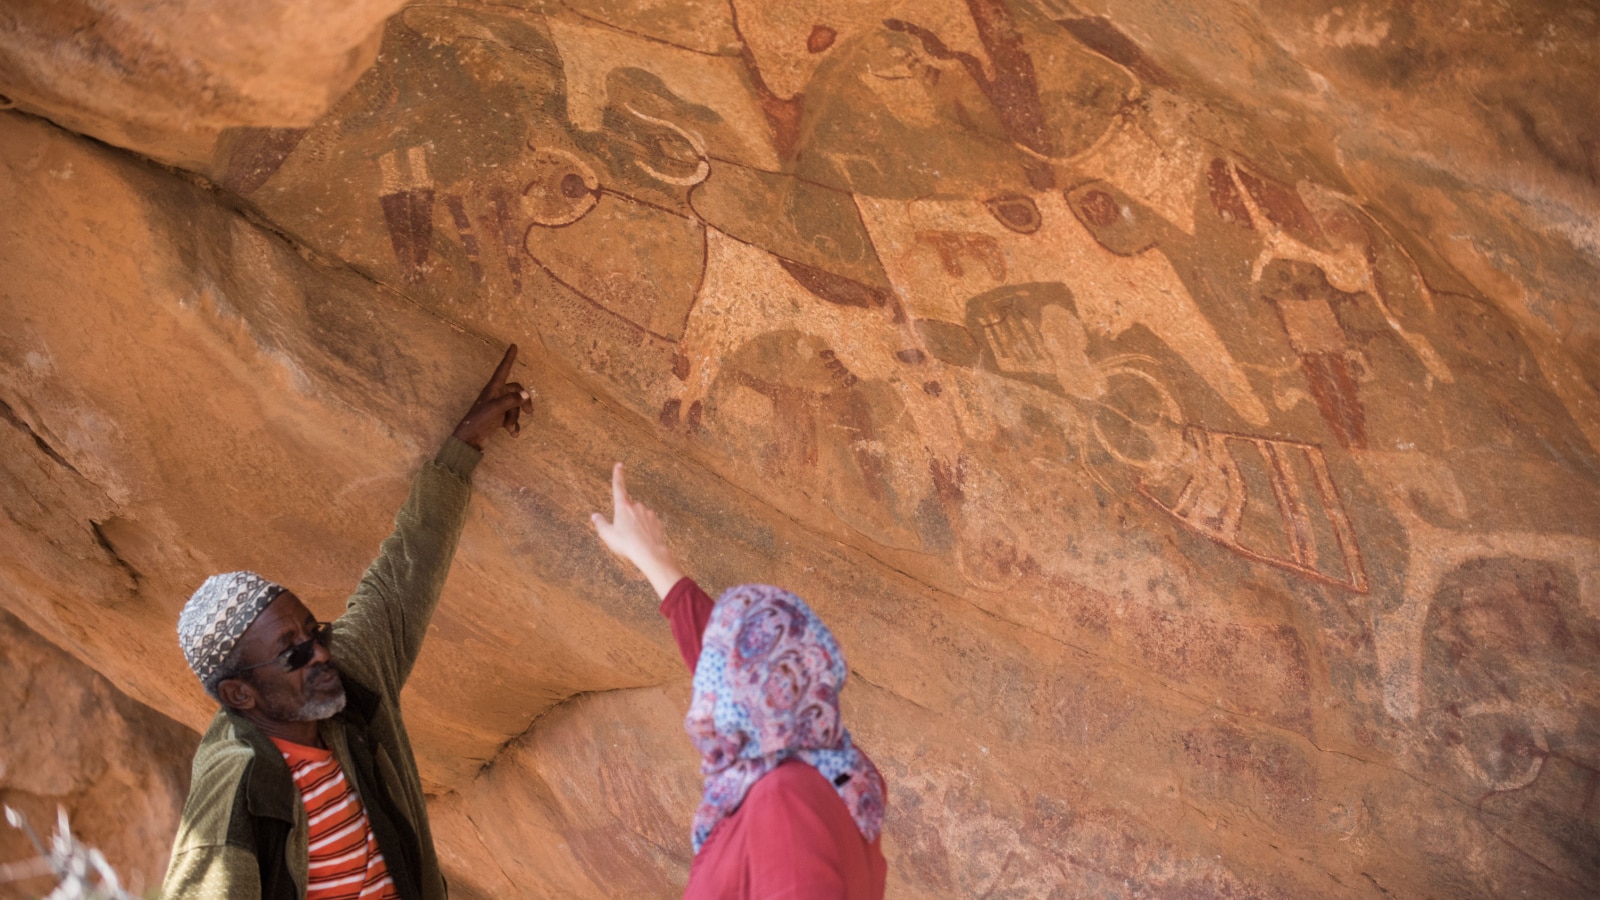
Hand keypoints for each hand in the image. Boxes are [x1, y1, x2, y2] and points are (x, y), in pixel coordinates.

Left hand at [453, 344, 534, 450]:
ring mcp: (497, 406)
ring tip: (511, 429)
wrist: (470, 439)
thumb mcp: (496, 408)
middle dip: (522, 403)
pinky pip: (512, 418)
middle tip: (529, 412)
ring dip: (515, 418)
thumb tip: (526, 396)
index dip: (509, 358)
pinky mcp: (498, 418)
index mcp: (493, 388)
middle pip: (516, 391)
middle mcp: (496, 395)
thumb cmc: (479, 420)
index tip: (513, 346)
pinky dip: (514, 426)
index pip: (503, 369)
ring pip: (515, 406)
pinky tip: (513, 434)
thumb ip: (511, 400)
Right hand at [592, 462, 686, 598]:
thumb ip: (600, 524)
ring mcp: (648, 513)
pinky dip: (646, 529)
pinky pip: (649, 523)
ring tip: (634, 540)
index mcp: (623, 507)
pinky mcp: (657, 521)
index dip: (618, 475)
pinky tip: (644, 540)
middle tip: (624, 534)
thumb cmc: (627, 544)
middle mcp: (636, 506)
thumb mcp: (608, 535)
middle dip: (626, 518)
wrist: (649, 552)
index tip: (619, 465)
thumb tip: (594, 515)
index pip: (618, 487)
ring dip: (636, 524)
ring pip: (639, 516)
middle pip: (628, 508)